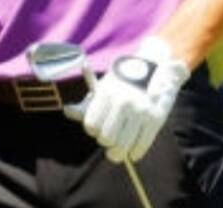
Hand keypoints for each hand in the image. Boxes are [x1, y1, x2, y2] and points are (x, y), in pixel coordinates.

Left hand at [65, 36, 189, 162]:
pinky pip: (141, 146)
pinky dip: (135, 154)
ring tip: (119, 151)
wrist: (156, 67)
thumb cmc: (123, 82)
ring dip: (119, 153)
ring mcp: (141, 111)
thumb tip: (66, 110)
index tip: (98, 129)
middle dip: (106, 142)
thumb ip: (87, 103)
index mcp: (107, 93)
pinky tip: (133, 152)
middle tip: (110, 139)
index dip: (93, 130)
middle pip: (106, 139)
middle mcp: (123, 102)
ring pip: (123, 146)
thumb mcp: (105, 88)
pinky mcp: (156, 119)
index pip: (91, 125)